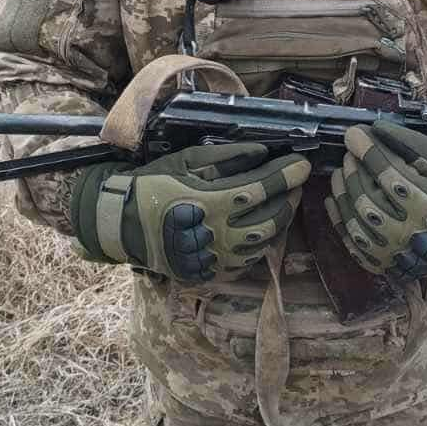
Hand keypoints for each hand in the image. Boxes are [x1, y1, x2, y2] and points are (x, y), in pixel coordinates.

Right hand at [67, 143, 311, 282]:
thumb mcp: (186, 161)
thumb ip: (227, 156)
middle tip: (295, 182)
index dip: (288, 174)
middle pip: (273, 217)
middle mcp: (222, 234)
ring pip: (266, 241)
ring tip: (283, 203)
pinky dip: (262, 241)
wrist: (123, 225)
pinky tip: (261, 227)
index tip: (303, 163)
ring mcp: (219, 258)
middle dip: (290, 197)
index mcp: (215, 202)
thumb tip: (262, 152)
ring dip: (281, 220)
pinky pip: (250, 259)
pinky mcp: (215, 273)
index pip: (265, 187)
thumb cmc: (154, 186)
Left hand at [326, 122, 426, 278]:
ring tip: (340, 172)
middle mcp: (412, 235)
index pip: (389, 175)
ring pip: (357, 222)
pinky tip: (333, 200)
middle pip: (368, 199)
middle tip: (349, 153)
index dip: (368, 152)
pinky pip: (354, 244)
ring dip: (343, 192)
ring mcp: (397, 254)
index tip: (354, 134)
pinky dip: (339, 220)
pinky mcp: (387, 265)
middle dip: (353, 170)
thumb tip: (376, 129)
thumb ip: (410, 146)